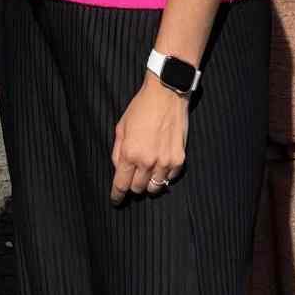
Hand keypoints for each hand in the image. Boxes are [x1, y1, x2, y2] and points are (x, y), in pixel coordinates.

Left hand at [110, 77, 188, 203]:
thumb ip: (118, 151)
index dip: (117, 195)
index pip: (121, 184)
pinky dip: (164, 175)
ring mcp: (165, 162)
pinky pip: (170, 178)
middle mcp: (148, 161)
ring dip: (149, 182)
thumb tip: (119, 169)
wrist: (166, 94)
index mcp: (130, 153)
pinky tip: (161, 163)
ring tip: (148, 170)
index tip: (115, 200)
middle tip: (133, 176)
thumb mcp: (121, 127)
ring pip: (155, 188)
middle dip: (133, 185)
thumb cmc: (141, 108)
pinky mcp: (179, 159)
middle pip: (138, 189)